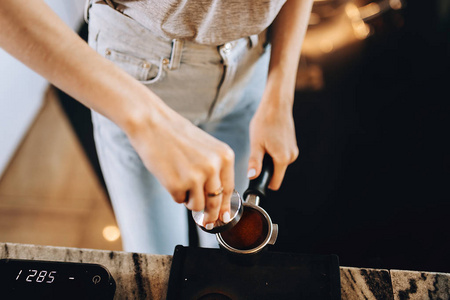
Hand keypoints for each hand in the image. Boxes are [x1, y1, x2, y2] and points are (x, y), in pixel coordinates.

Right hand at [126, 104, 234, 227]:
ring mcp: (196, 176)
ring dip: (189, 200)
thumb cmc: (176, 135)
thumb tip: (219, 200)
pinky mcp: (177, 184)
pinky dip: (174, 193)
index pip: (229, 189)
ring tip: (180, 180)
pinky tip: (169, 175)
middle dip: (210, 215)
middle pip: (215, 202)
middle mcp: (214, 167)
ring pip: (197, 205)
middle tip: (207, 221)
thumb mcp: (206, 148)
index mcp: (224, 156)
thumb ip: (215, 170)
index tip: (223, 217)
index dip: (225, 206)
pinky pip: (179, 200)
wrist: (151, 123)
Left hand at [248, 88, 298, 189]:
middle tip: (256, 152)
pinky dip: (273, 152)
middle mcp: (291, 157)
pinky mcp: (292, 145)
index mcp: (283, 159)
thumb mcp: (256, 144)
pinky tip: (268, 140)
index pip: (274, 182)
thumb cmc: (265, 122)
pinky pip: (280, 155)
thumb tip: (252, 177)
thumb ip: (255, 162)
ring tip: (262, 143)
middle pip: (275, 173)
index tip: (254, 175)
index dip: (263, 182)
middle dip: (265, 168)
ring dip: (268, 159)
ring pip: (277, 164)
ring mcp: (293, 150)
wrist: (276, 105)